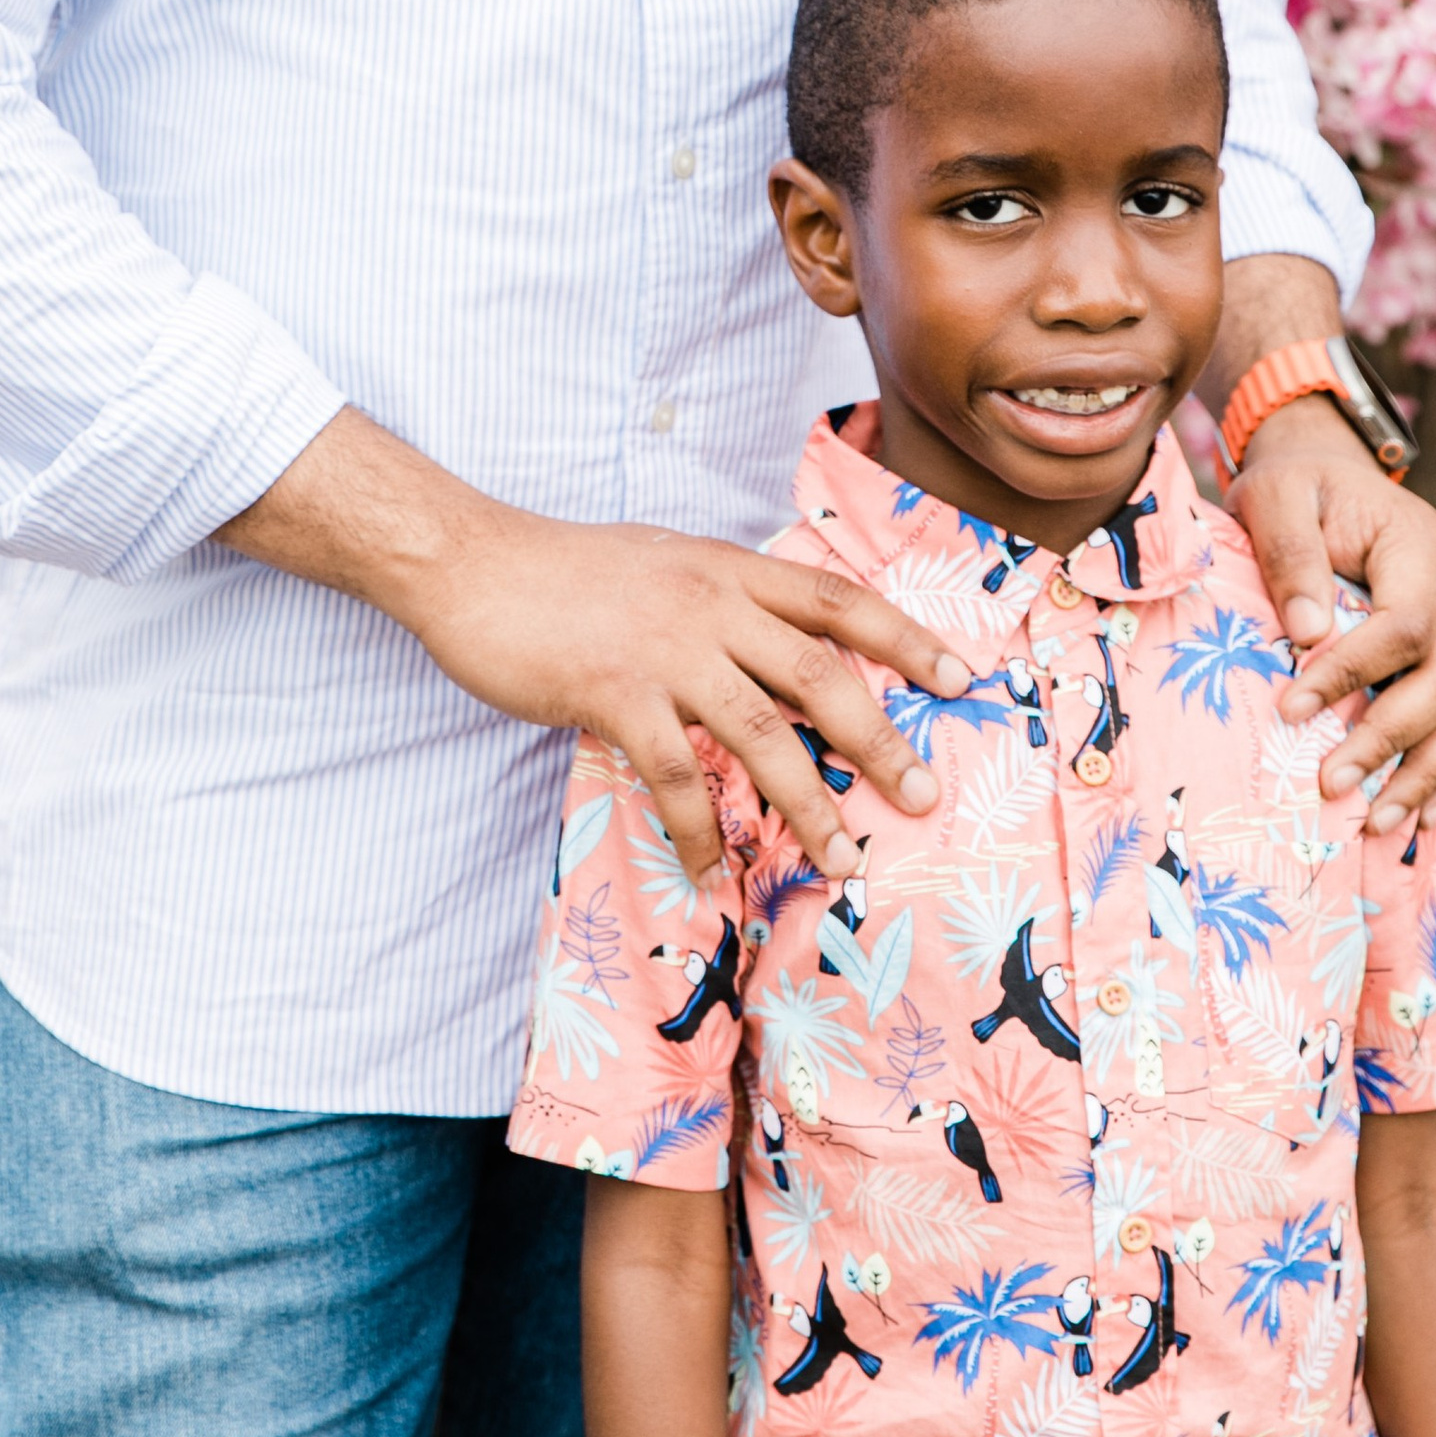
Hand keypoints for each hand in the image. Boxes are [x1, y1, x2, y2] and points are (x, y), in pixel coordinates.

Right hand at [232, 407, 969, 879]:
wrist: (474, 563)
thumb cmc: (566, 571)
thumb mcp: (663, 564)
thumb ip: (719, 599)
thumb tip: (767, 646)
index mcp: (728, 569)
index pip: (839, 599)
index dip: (906, 639)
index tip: (961, 676)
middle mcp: (712, 605)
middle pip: (824, 674)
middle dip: (882, 740)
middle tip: (923, 797)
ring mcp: (666, 649)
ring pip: (765, 734)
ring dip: (810, 805)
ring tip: (844, 861)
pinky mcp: (615, 693)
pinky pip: (676, 777)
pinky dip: (702, 833)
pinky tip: (713, 873)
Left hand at [1229, 395, 1435, 821]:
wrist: (1334, 477)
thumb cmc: (1298, 490)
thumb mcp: (1276, 497)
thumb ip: (1290, 555)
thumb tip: (1308, 632)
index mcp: (1424, 545)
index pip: (1405, 625)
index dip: (1352, 674)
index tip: (1289, 710)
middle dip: (1391, 741)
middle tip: (1332, 786)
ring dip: (1430, 776)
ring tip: (1377, 823)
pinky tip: (1422, 815)